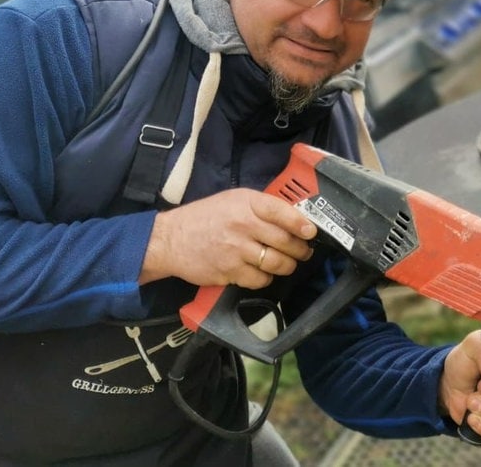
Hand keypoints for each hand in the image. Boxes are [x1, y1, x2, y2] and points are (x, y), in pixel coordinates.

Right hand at [139, 188, 317, 287]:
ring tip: (287, 264)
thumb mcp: (232, 200)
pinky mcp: (229, 271)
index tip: (311, 232)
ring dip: (287, 266)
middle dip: (300, 249)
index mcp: (246, 204)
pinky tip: (263, 273)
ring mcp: (236, 250)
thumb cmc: (204, 218)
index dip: (301, 223)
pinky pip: (260, 279)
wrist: (170, 239)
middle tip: (303, 252)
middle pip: (284, 241)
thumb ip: (260, 207)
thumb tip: (293, 217)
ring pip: (276, 262)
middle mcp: (243, 225)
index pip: (281, 212)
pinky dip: (266, 278)